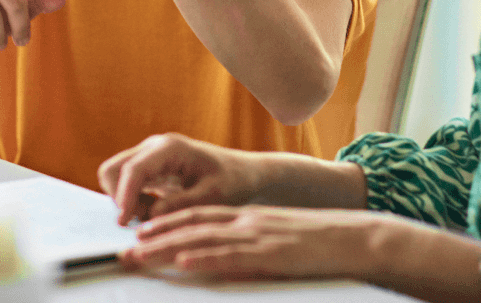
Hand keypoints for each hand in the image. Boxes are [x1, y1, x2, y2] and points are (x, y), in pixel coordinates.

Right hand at [98, 133, 262, 225]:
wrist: (239, 172)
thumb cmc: (230, 180)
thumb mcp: (213, 196)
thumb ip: (181, 204)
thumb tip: (150, 216)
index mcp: (170, 148)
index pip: (133, 169)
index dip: (125, 196)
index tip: (124, 223)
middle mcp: (154, 147)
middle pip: (113, 169)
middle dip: (121, 198)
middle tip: (146, 218)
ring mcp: (149, 155)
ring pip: (116, 177)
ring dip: (128, 200)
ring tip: (157, 212)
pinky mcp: (149, 167)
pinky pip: (127, 184)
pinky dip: (134, 201)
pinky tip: (158, 209)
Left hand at [122, 205, 389, 279]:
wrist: (354, 238)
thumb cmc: (318, 244)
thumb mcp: (277, 241)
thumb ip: (249, 248)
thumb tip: (220, 263)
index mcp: (248, 218)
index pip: (199, 216)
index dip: (168, 222)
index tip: (141, 232)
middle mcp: (247, 221)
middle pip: (193, 225)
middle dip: (157, 236)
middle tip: (126, 248)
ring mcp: (258, 235)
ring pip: (204, 238)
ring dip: (168, 246)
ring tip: (141, 253)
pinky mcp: (270, 253)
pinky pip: (231, 255)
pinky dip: (205, 257)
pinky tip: (185, 261)